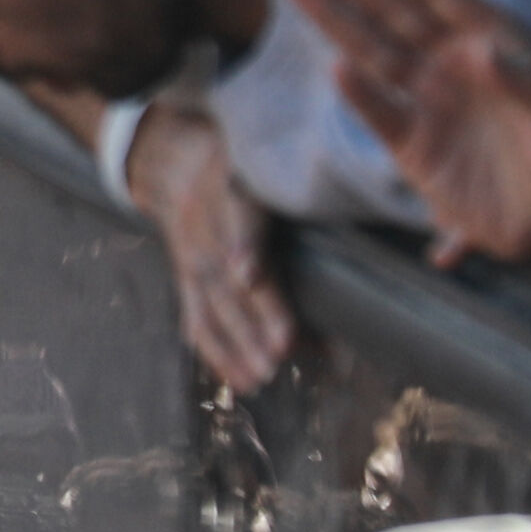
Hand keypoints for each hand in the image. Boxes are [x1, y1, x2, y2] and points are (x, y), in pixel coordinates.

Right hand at [123, 96, 296, 390]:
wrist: (171, 160)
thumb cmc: (238, 160)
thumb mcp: (258, 151)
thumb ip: (293, 173)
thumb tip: (359, 197)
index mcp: (227, 184)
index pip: (235, 215)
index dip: (241, 244)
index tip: (248, 275)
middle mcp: (203, 224)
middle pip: (226, 275)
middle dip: (253, 314)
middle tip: (282, 349)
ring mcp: (191, 256)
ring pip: (211, 304)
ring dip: (237, 344)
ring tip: (264, 376)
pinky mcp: (185, 279)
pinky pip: (196, 319)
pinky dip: (216, 352)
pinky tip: (239, 380)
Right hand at [285, 0, 530, 264]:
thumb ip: (523, 86)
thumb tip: (486, 53)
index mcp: (492, 41)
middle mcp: (453, 64)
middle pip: (391, 9)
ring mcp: (430, 102)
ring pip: (373, 49)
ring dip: (333, 16)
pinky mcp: (414, 148)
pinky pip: (380, 112)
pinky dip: (359, 93)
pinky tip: (336, 69)